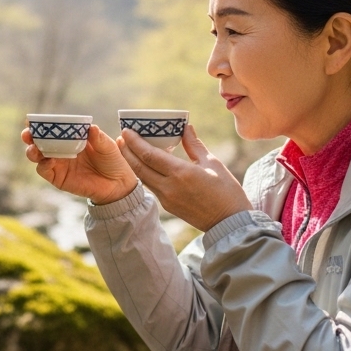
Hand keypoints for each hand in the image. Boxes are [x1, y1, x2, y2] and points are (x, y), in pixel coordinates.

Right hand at [22, 124, 138, 204]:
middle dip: (30, 137)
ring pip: (37, 156)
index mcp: (70, 138)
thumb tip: (91, 127)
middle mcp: (60, 150)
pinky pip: (44, 171)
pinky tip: (48, 161)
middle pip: (38, 141)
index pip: (51, 129)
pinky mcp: (58, 178)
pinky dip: (43, 165)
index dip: (39, 125)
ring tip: (35, 149)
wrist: (117, 184)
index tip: (31, 121)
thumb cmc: (112, 161)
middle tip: (27, 134)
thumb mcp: (107, 146)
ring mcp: (58, 164)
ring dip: (32, 151)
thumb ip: (98, 138)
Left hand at [119, 124, 250, 231]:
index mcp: (181, 173)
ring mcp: (167, 199)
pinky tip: (143, 165)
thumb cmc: (226, 191)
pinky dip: (144, 173)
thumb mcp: (212, 163)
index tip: (127, 130)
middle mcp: (169, 187)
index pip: (149, 155)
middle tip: (120, 137)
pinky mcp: (168, 207)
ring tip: (127, 149)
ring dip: (132, 163)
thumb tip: (185, 127)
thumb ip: (195, 145)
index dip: (135, 142)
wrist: (229, 223)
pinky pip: (152, 186)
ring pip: (143, 178)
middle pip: (139, 167)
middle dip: (127, 151)